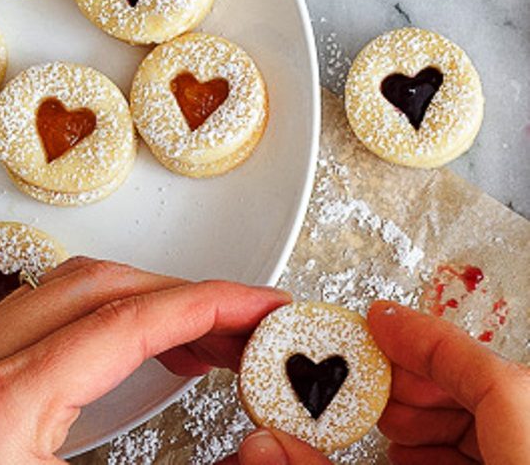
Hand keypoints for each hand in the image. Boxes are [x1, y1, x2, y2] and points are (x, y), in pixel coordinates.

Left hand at [0, 257, 289, 463]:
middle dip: (188, 300)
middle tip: (245, 327)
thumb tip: (273, 448)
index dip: (212, 304)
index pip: (129, 319)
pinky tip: (139, 344)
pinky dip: (103, 319)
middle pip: (103, 287)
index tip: (261, 307)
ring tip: (206, 337)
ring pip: (70, 288)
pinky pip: (39, 313)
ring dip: (148, 303)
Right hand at [226, 301, 529, 464]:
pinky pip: (502, 448)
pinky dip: (454, 445)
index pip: (482, 372)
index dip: (422, 336)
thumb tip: (264, 446)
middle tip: (366, 384)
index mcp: (525, 452)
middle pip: (487, 387)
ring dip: (432, 412)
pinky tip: (413, 461)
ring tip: (387, 428)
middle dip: (414, 379)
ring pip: (496, 415)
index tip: (379, 318)